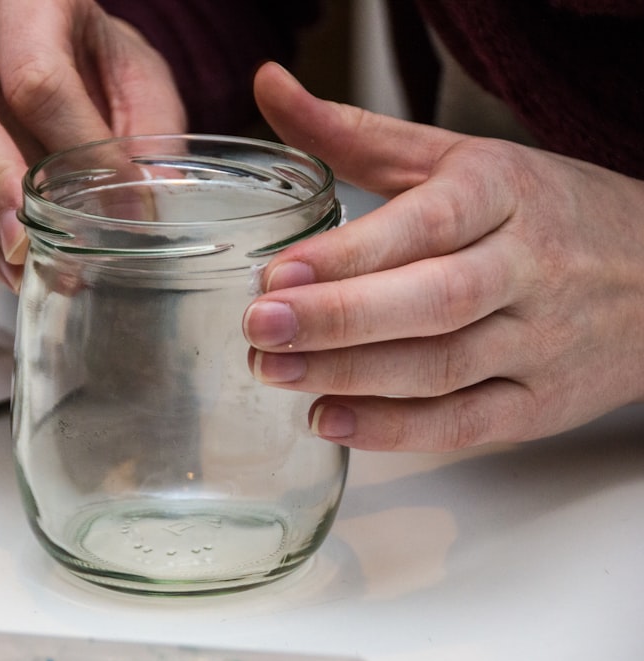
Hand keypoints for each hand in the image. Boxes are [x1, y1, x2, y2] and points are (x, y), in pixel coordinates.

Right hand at [0, 0, 185, 289]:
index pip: (36, 78)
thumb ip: (151, 132)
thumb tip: (160, 200)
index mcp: (22, 1)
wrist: (50, 48)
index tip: (117, 209)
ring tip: (24, 271)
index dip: (78, 150)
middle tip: (28, 245)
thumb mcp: (137, 77)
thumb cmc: (93, 58)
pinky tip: (7, 265)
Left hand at [243, 62, 643, 451]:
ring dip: (352, 376)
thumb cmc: (541, 210)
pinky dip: (395, 429)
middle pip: (434, 301)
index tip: (276, 272)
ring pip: (443, 367)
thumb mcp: (458, 158)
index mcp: (505, 194)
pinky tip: (330, 420)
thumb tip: (269, 88)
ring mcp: (541, 342)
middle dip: (340, 319)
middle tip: (261, 328)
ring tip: (275, 372)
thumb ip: (359, 134)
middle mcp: (530, 269)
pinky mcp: (542, 403)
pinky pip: (467, 423)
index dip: (350, 253)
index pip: (427, 224)